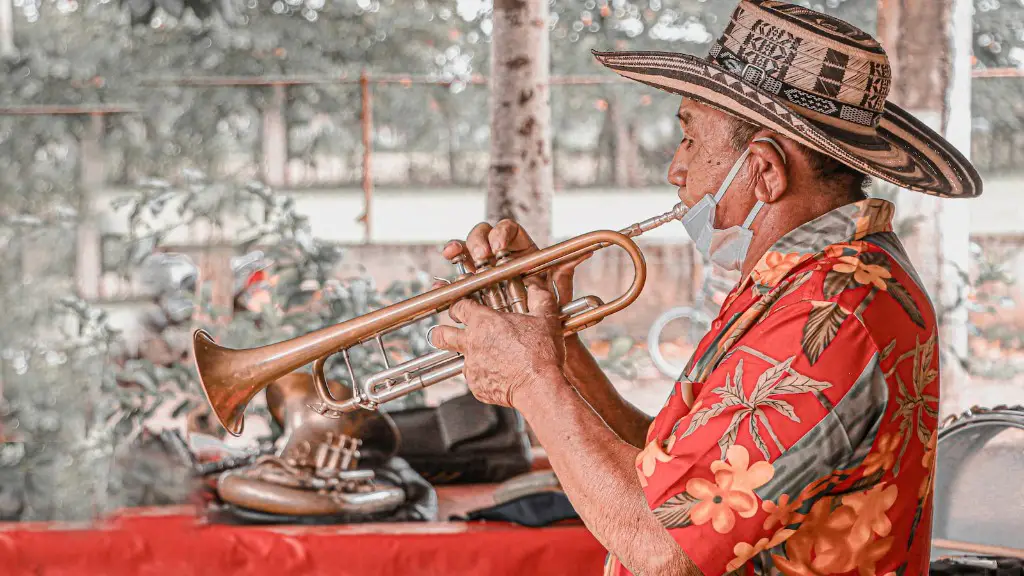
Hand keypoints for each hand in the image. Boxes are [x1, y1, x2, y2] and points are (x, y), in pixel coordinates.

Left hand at [429, 283, 564, 408]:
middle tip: (446, 330)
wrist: (538, 387)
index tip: (460, 306)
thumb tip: (536, 285)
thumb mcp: (545, 318)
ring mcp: (471, 366)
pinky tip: (499, 374)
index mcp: (484, 322)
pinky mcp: (476, 386)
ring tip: (485, 357)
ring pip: (459, 358)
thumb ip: (539, 297)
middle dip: (440, 331)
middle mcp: (471, 343)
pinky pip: (474, 378)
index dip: (457, 304)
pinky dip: (483, 375)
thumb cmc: (541, 353)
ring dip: (468, 356)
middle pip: (441, 334)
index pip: (458, 306)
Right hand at [440, 219, 589, 306]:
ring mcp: (483, 275)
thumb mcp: (557, 296)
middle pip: (482, 236)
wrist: (536, 348)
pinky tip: (441, 283)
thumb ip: (564, 274)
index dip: (500, 233)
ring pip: (465, 255)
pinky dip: (446, 282)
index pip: (508, 230)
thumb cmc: (549, 319)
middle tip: (480, 256)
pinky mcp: (470, 294)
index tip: (498, 247)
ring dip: (457, 250)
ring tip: (453, 254)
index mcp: (522, 252)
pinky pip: (455, 284)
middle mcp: (500, 259)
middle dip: (477, 241)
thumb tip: (584, 255)